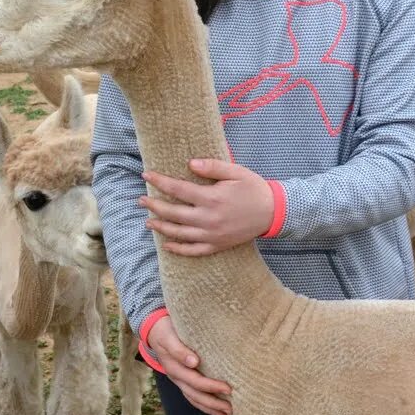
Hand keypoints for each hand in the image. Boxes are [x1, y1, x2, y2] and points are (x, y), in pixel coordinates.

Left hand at [140, 158, 275, 255]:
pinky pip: (193, 250)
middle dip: (154, 205)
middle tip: (141, 200)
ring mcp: (212, 235)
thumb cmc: (254, 188)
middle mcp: (208, 218)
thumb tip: (189, 164)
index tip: (146, 175)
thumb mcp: (236, 172)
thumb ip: (212, 167)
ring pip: (179, 233)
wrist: (273, 213)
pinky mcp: (217, 245)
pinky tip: (166, 245)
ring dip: (161, 227)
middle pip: (173, 213)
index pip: (178, 189)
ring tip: (148, 221)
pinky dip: (178, 249)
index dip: (159, 182)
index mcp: (211, 198)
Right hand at [145, 315, 231, 414]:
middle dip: (213, 403)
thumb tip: (194, 362)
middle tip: (231, 408)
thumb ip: (179, 349)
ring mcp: (179, 381)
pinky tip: (219, 414)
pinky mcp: (183, 382)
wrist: (155, 331)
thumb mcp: (168, 337)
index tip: (228, 389)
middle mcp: (176, 377)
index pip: (194, 380)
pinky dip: (206, 408)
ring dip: (211, 409)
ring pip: (195, 399)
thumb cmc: (166, 330)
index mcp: (173, 367)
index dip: (210, 386)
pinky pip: (194, 398)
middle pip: (195, 395)